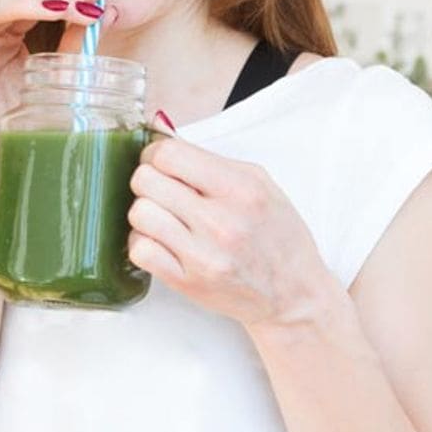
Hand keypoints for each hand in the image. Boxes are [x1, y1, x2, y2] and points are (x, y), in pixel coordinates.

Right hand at [0, 0, 111, 183]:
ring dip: (21, 2)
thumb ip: (74, 49)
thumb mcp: (59, 83)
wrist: (9, 176)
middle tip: (84, 1)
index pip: (32, 3)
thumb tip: (107, 13)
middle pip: (10, 0)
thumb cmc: (30, 133)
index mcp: (9, 41)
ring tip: (57, 6)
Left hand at [126, 135, 336, 328]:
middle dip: (148, 180)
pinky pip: (140, 250)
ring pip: (139, 214)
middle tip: (161, 190)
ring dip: (146, 212)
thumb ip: (214, 162)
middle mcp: (221, 221)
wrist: (293, 293)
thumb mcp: (261, 185)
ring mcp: (203, 254)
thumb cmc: (278, 237)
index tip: (161, 163)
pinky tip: (161, 241)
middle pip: (146, 181)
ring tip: (164, 217)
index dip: (156, 155)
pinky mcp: (187, 282)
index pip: (169, 155)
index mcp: (241, 189)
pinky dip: (144, 242)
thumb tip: (164, 138)